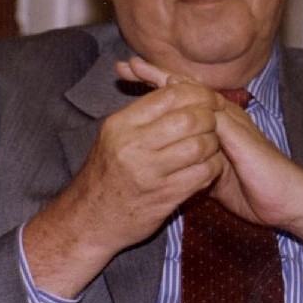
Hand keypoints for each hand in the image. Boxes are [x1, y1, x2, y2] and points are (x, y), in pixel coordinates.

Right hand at [22, 80, 225, 296]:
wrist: (88, 218)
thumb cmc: (107, 171)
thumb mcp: (115, 134)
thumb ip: (145, 111)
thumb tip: (179, 85)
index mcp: (121, 124)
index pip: (169, 96)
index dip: (197, 93)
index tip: (209, 98)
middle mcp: (133, 146)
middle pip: (189, 119)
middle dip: (209, 117)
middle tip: (214, 121)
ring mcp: (149, 174)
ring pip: (200, 146)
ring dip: (213, 143)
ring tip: (211, 143)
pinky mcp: (164, 197)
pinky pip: (202, 174)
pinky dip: (212, 167)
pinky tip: (208, 166)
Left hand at [118, 57, 302, 250]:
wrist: (285, 200)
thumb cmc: (251, 189)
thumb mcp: (211, 175)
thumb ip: (193, 161)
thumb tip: (170, 161)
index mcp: (215, 125)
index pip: (181, 100)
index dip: (156, 87)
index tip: (127, 78)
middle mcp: (223, 116)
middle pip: (185, 88)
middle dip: (155, 75)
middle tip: (126, 65)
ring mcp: (232, 121)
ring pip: (195, 93)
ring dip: (166, 80)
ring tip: (141, 69)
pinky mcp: (239, 134)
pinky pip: (210, 112)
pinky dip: (189, 100)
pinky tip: (169, 91)